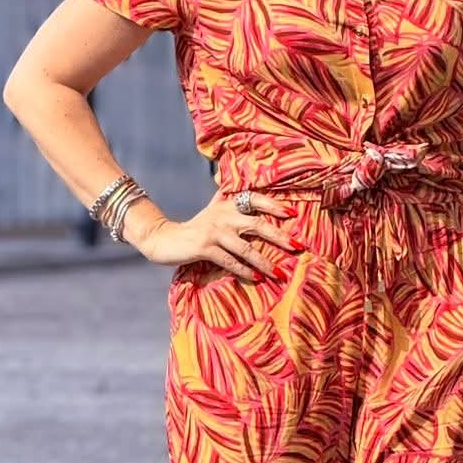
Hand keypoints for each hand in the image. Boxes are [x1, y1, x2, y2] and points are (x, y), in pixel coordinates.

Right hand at [125, 189, 299, 279]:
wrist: (164, 238)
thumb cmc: (194, 227)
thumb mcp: (212, 210)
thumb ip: (225, 198)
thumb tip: (234, 184)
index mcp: (227, 204)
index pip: (255, 199)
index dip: (274, 205)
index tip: (292, 215)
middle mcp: (223, 215)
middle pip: (257, 224)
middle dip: (279, 236)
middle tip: (298, 247)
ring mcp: (214, 232)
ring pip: (246, 248)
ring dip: (265, 262)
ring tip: (280, 273)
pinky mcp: (205, 248)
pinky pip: (230, 261)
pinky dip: (244, 271)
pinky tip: (256, 278)